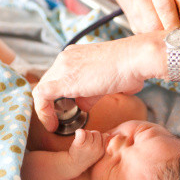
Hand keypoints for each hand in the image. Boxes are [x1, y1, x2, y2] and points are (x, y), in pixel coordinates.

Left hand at [32, 32, 165, 131]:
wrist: (137, 58)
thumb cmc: (131, 68)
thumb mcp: (108, 83)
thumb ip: (92, 93)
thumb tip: (83, 104)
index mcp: (76, 54)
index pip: (58, 76)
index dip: (57, 96)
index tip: (65, 109)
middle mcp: (66, 57)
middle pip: (49, 83)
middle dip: (52, 104)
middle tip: (59, 119)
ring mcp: (63, 66)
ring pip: (43, 89)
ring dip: (48, 109)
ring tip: (55, 124)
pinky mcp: (64, 79)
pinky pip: (42, 96)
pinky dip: (43, 112)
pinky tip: (52, 124)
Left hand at [69, 129, 105, 168]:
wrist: (72, 165)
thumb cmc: (85, 156)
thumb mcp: (98, 153)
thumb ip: (103, 144)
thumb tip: (108, 134)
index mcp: (102, 151)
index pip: (104, 136)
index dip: (97, 138)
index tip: (92, 144)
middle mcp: (96, 149)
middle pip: (96, 132)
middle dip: (91, 135)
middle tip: (85, 144)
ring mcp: (88, 147)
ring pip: (88, 132)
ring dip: (84, 135)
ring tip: (81, 144)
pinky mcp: (79, 144)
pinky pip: (81, 132)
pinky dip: (78, 132)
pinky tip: (77, 137)